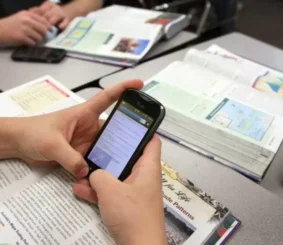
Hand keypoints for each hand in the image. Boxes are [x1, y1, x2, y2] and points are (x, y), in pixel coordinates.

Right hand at [0, 11, 50, 45]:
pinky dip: (31, 43)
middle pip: (44, 29)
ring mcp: (24, 29)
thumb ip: (32, 17)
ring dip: (37, 39)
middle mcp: (27, 21)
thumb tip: (46, 22)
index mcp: (27, 14)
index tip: (51, 30)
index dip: (49, 26)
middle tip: (42, 36)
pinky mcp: (22, 37)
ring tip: (30, 38)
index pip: (44, 20)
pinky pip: (33, 43)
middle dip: (44, 34)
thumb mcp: (21, 16)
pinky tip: (26, 41)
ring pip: (39, 37)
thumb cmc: (10, 24)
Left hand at [9, 80, 142, 177]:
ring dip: (115, 153)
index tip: (140, 85)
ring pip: (106, 146)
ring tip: (129, 162)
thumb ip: (70, 157)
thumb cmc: (33, 132)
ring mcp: (86, 141)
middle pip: (113, 128)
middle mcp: (89, 127)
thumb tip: (86, 172)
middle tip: (144, 142)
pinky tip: (110, 174)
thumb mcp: (52, 143)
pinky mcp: (80, 154)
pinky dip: (102, 166)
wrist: (18, 144)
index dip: (124, 89)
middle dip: (128, 133)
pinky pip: (96, 159)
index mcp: (84, 113)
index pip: (108, 98)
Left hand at [31, 1, 69, 28]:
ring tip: (46, 31)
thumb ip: (37, 13)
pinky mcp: (67, 19)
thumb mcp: (45, 11)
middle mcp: (55, 7)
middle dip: (42, 22)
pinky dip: (63, 24)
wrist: (68, 12)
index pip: (40, 10)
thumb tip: (27, 14)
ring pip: (56, 17)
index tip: (31, 23)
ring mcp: (61, 13)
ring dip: (51, 23)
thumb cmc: (52, 14)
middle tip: (37, 30)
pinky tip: (60, 27)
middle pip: (47, 14)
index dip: (36, 17)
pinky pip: (65, 21)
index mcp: (48, 4)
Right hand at [73, 136, 166, 244]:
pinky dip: (98, 191)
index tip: (126, 123)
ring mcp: (134, 191)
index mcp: (148, 167)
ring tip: (81, 169)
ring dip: (99, 174)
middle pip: (128, 156)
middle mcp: (143, 176)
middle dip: (110, 152)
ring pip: (116, 175)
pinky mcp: (126, 205)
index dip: (142, 129)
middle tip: (94, 144)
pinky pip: (112, 192)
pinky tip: (79, 190)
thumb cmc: (132, 215)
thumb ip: (99, 176)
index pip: (152, 140)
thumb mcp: (111, 190)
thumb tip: (94, 173)